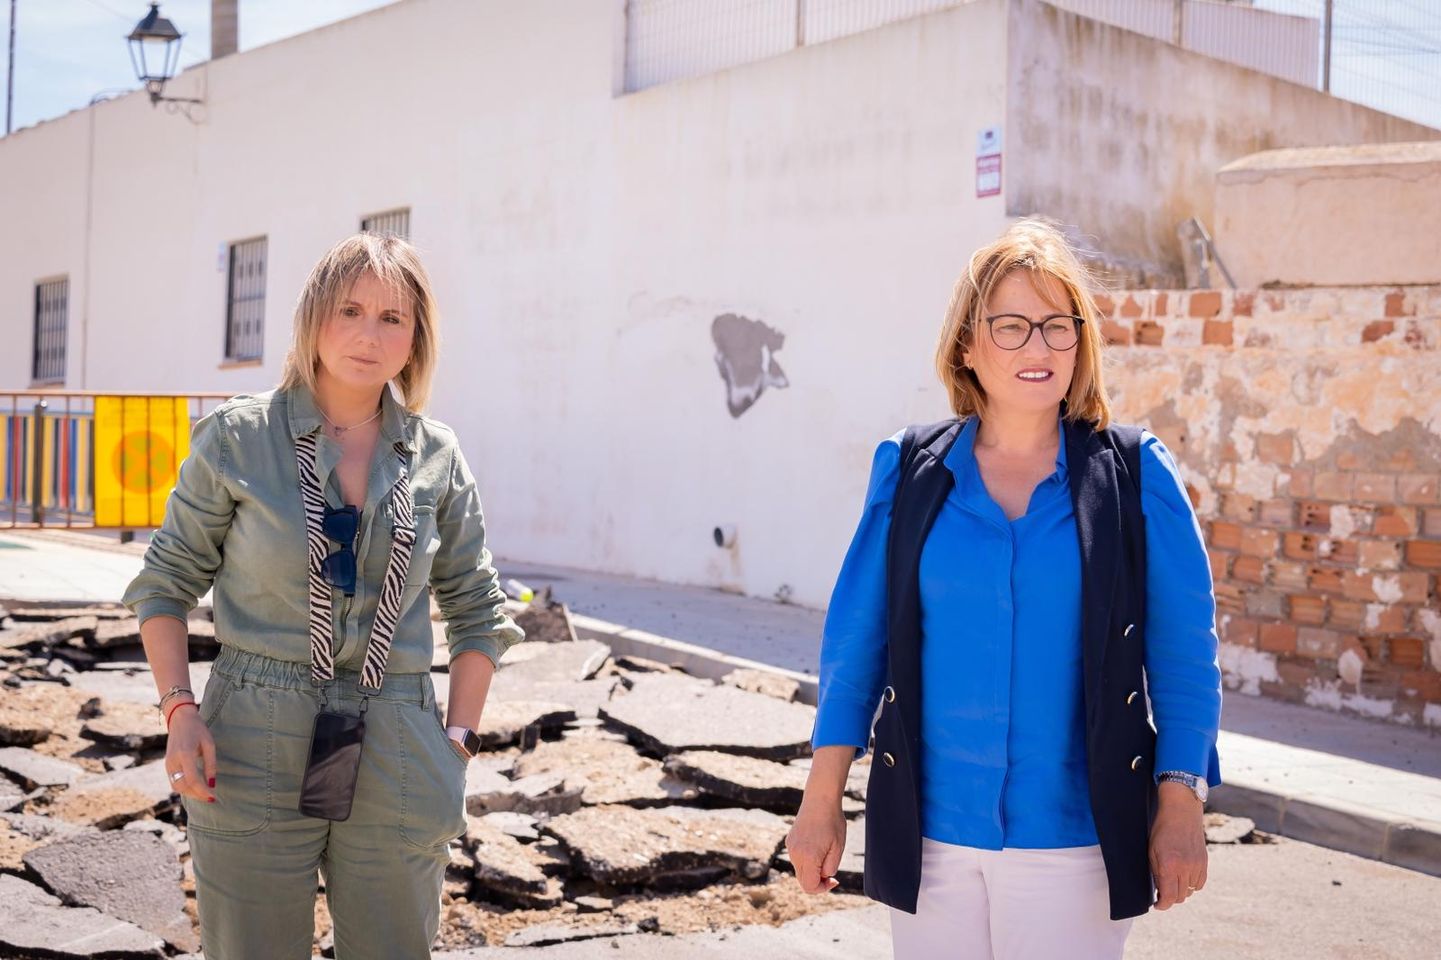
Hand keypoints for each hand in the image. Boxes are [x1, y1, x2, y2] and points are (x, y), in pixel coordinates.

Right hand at [165, 703, 216, 803]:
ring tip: (204, 794)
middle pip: (183, 786)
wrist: (180, 719)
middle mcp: (173, 761)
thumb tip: (212, 783)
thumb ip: (210, 764)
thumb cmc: (197, 729)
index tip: (213, 796)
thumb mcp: (209, 744)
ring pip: (176, 786)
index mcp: (185, 754)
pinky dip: (184, 788)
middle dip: (197, 795)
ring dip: (190, 793)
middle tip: (211, 798)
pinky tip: (195, 788)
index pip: (192, 779)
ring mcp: (168, 763)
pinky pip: (174, 781)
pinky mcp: (167, 764)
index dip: (203, 791)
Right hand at [785, 798, 846, 893]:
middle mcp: (795, 854)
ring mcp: (791, 847)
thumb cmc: (833, 822)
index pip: (809, 886)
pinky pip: (798, 858)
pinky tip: (818, 846)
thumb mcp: (838, 848)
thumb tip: (823, 877)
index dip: (822, 889)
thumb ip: (830, 867)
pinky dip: (807, 860)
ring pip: (800, 870)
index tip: (834, 881)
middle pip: (803, 880)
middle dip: (817, 881)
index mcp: (808, 857)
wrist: (820, 799)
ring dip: (813, 869)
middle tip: (832, 874)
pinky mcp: (790, 841)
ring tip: (826, 854)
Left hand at [1150, 781, 1206, 909]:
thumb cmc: (1162, 829)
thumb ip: (1156, 872)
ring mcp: (1197, 866)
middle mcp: (1185, 868)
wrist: (1181, 812)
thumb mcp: (1152, 851)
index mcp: (1169, 865)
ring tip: (1172, 881)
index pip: (1169, 897)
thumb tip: (1159, 891)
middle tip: (1162, 892)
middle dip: (1170, 898)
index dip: (1162, 905)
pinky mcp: (1205, 863)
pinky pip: (1200, 884)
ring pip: (1190, 891)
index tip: (1157, 905)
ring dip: (1181, 890)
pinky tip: (1184, 876)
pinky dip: (1192, 884)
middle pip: (1180, 897)